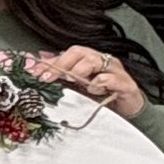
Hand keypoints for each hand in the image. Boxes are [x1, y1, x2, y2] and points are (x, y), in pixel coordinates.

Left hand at [28, 47, 143, 120]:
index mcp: (88, 59)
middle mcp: (101, 61)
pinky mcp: (125, 84)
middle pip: (79, 53)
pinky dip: (101, 82)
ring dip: (79, 70)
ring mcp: (114, 71)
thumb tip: (37, 64)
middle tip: (48, 77)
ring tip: (71, 80)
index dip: (49, 62)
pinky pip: (113, 78)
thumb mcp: (77, 87)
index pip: (66, 54)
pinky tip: (94, 89)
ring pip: (95, 61)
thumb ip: (60, 76)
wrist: (129, 110)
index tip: (34, 72)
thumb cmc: (103, 96)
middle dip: (61, 64)